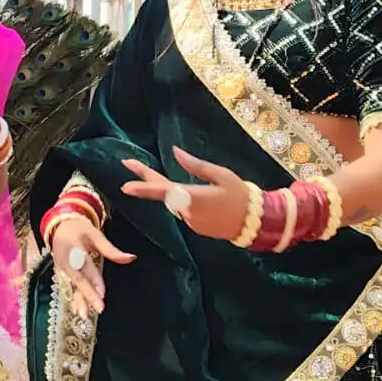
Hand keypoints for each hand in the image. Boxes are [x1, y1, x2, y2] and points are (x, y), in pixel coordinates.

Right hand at [48, 213, 133, 318]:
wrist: (59, 226)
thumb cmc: (79, 229)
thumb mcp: (96, 235)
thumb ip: (111, 250)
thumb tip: (131, 258)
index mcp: (74, 247)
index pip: (86, 266)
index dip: (94, 280)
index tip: (102, 294)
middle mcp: (65, 260)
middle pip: (77, 280)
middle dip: (87, 295)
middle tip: (98, 308)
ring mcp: (60, 268)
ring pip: (71, 286)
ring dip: (77, 301)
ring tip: (84, 315)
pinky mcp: (60, 274)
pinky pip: (67, 288)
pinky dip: (73, 299)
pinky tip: (78, 311)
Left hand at [119, 147, 249, 241]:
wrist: (255, 222)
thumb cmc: (240, 194)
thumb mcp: (221, 174)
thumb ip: (196, 166)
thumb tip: (175, 152)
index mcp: (194, 197)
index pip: (163, 191)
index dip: (143, 188)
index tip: (125, 186)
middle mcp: (188, 212)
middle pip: (163, 194)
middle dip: (145, 181)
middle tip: (129, 163)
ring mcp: (191, 222)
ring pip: (176, 202)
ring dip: (173, 191)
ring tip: (173, 179)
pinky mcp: (196, 228)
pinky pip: (185, 211)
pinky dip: (187, 202)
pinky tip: (203, 199)